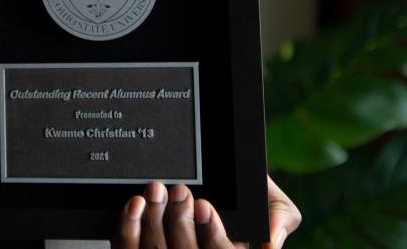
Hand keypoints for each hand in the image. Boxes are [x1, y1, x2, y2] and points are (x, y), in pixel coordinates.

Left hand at [112, 177, 299, 248]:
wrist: (217, 166)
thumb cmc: (248, 188)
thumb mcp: (273, 201)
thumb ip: (279, 218)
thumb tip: (270, 245)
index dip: (212, 236)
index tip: (204, 205)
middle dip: (179, 223)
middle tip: (180, 191)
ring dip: (152, 222)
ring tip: (157, 190)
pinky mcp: (140, 245)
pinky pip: (127, 247)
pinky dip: (128, 226)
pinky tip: (136, 203)